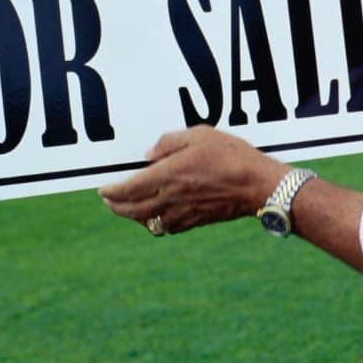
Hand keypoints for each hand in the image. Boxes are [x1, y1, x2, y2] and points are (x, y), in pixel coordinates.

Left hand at [99, 126, 283, 234]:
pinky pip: (169, 227)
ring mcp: (185, 213)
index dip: (111, 192)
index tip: (103, 190)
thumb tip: (149, 154)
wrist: (259, 185)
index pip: (128, 189)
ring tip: (129, 209)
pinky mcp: (198, 221)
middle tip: (109, 201)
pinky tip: (158, 217)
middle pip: (133, 210)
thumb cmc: (233, 156)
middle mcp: (172, 198)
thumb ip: (170, 142)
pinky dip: (157, 224)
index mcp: (169, 176)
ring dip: (134, 217)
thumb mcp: (201, 135)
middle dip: (116, 207)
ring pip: (149, 222)